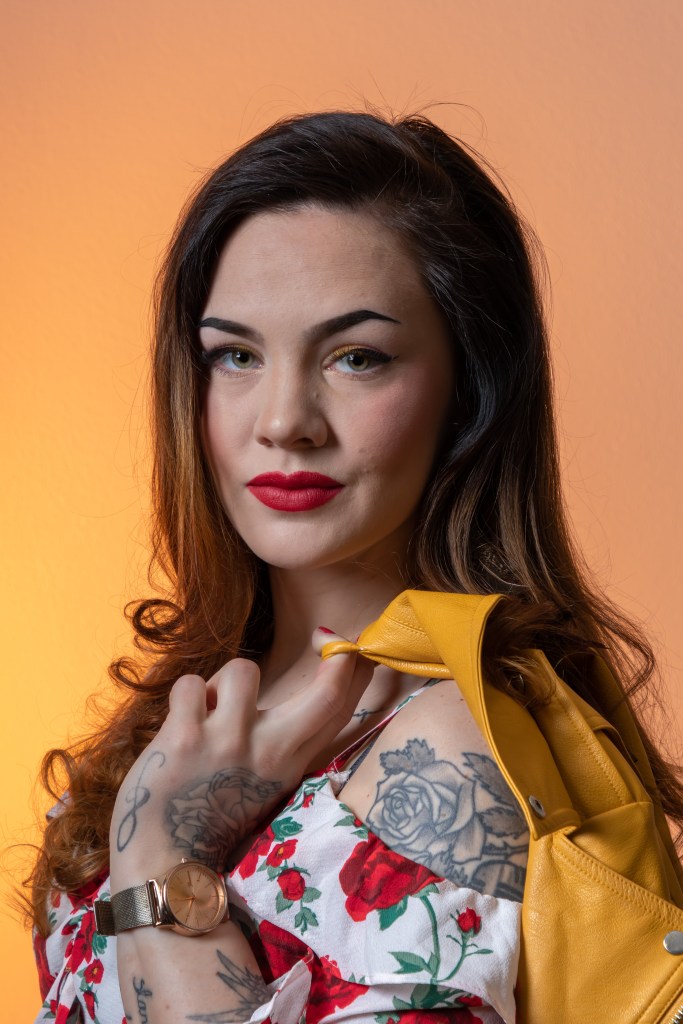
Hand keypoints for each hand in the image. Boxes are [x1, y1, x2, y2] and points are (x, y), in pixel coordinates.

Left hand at [110, 632, 372, 885]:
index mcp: (289, 765)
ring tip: (208, 710)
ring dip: (220, 681)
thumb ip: (277, 744)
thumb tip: (286, 697)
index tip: (347, 647)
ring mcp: (229, 744)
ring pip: (242, 670)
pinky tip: (179, 724)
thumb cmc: (208, 817)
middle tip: (323, 638)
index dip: (353, 673)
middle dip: (336, 658)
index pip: (338, 715)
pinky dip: (182, 697)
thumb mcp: (260, 784)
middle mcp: (268, 753)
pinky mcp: (185, 740)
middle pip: (326, 695)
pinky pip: (189, 685)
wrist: (163, 866)